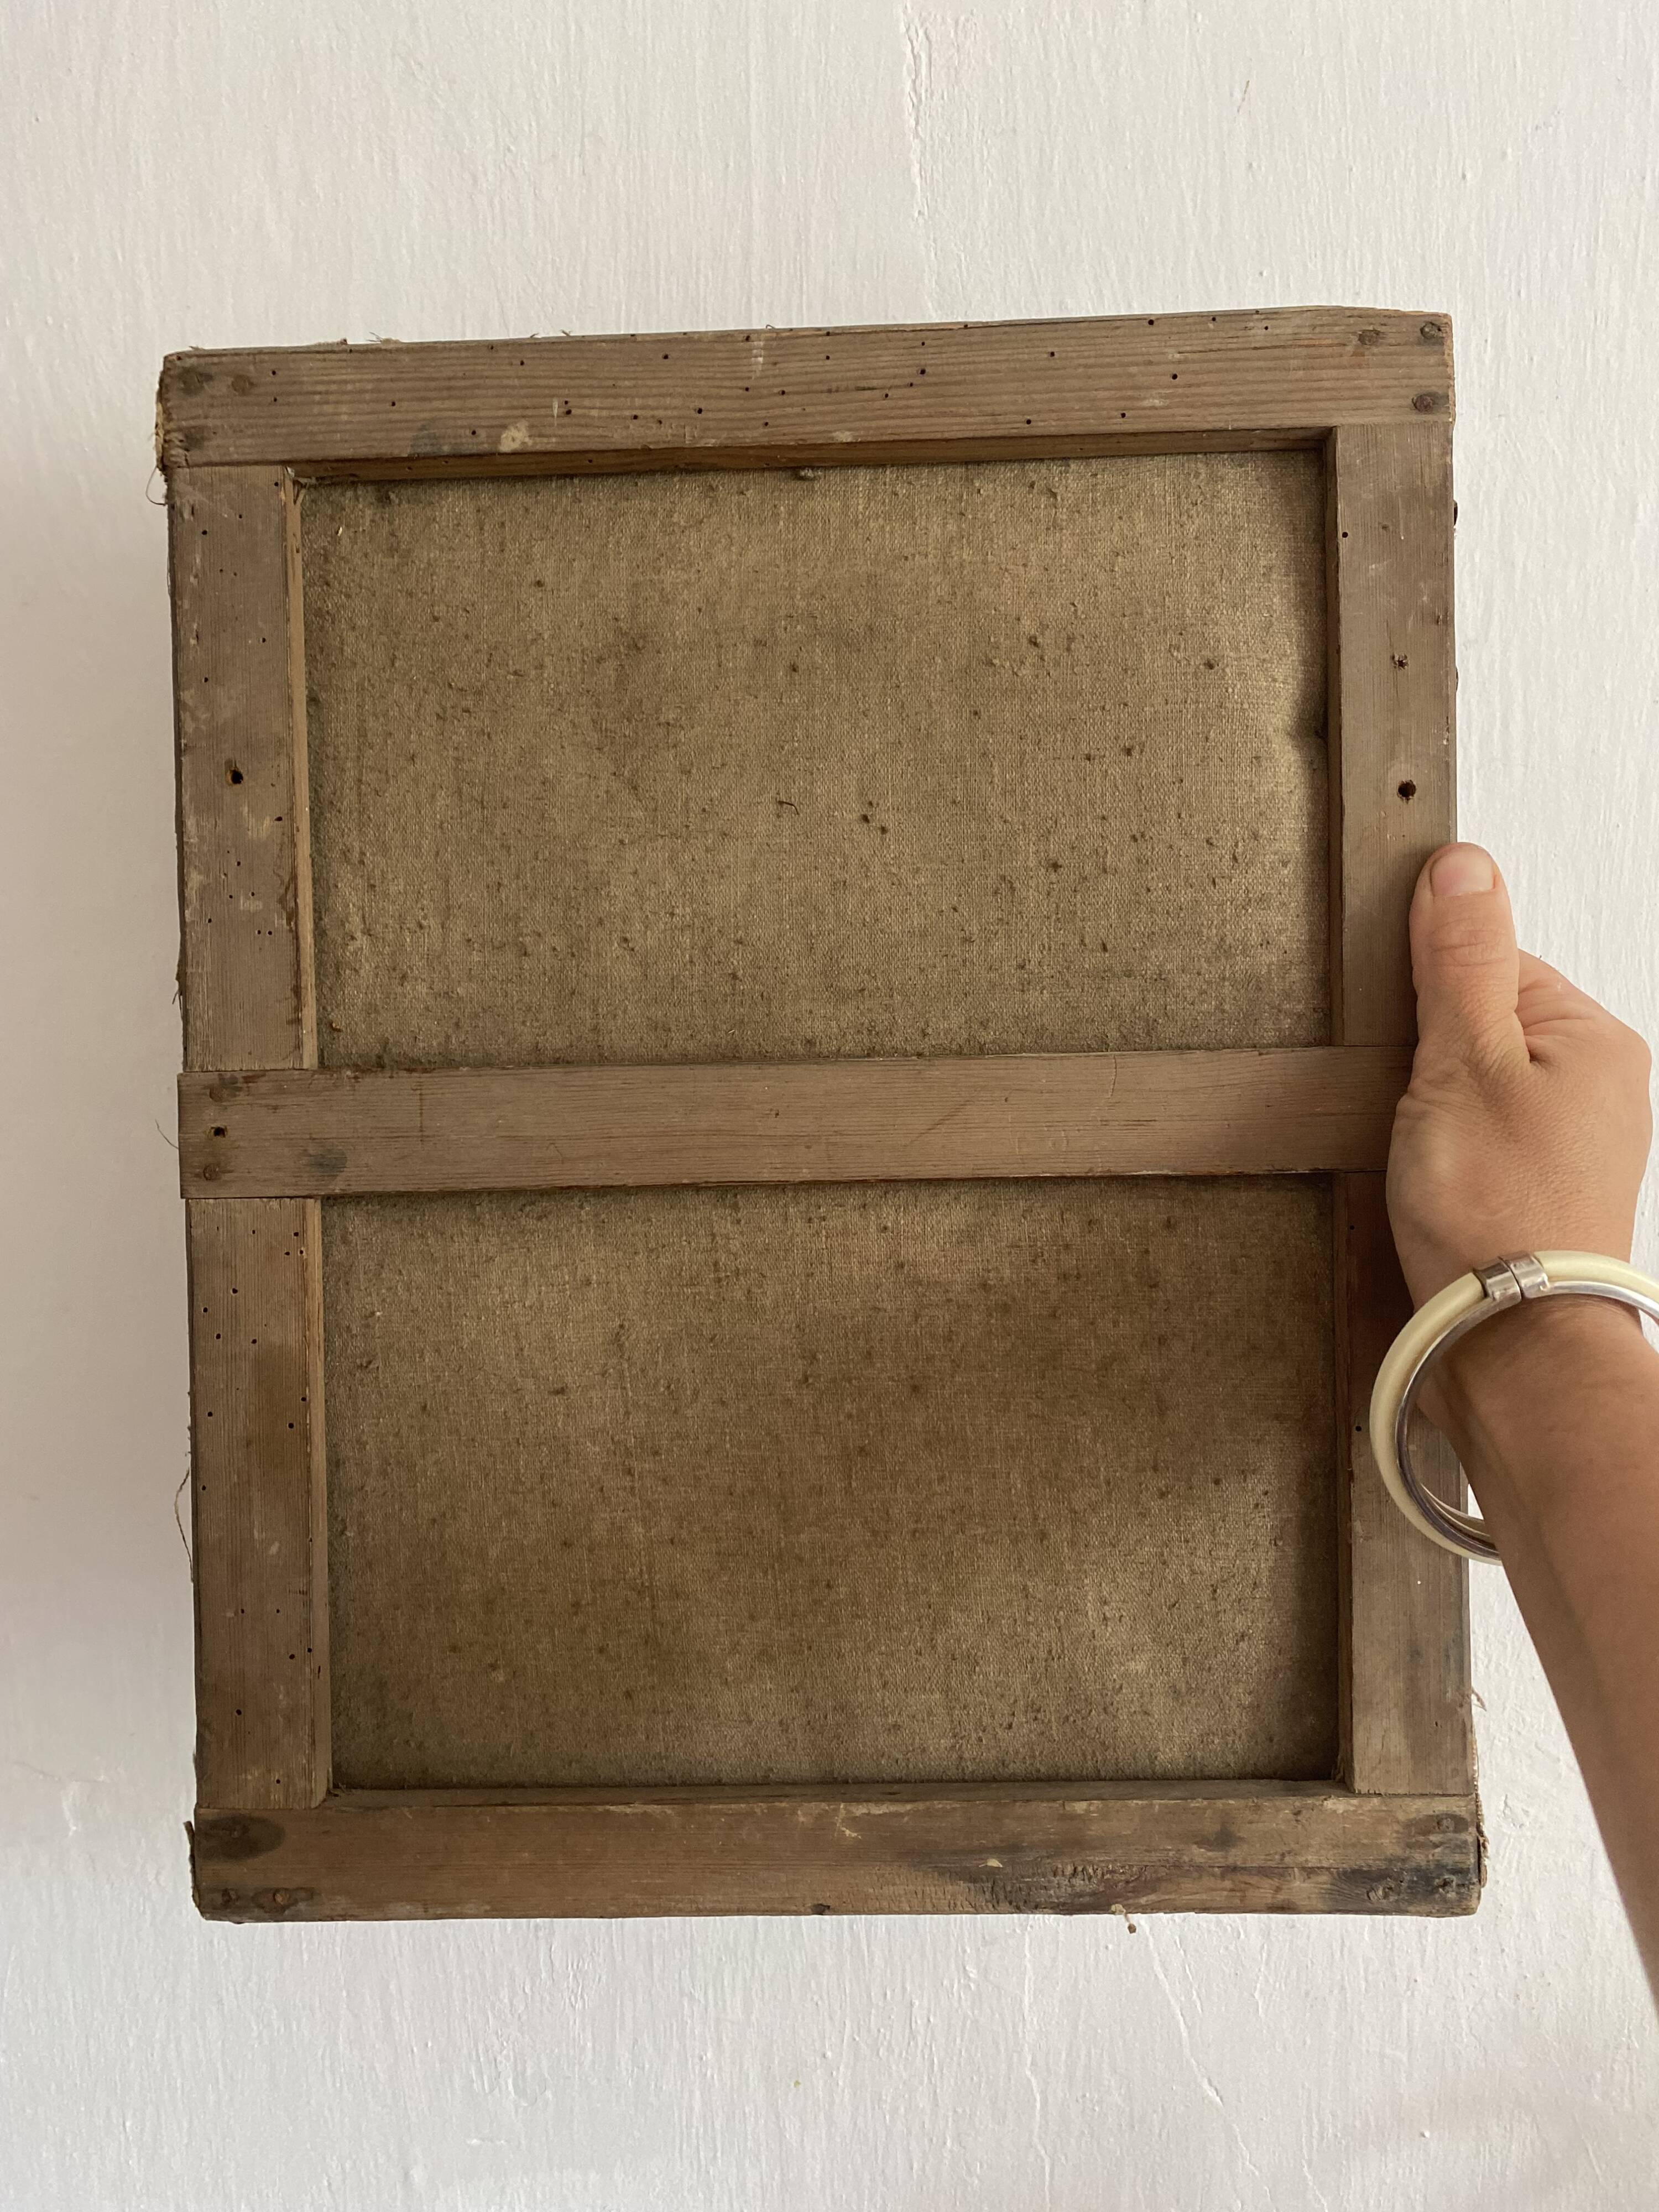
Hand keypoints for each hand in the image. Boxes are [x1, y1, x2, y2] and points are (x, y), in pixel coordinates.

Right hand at [1386, 843, 1652, 1308]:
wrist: (1508, 1342)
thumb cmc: (1495, 1214)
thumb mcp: (1463, 1061)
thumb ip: (1461, 960)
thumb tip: (1461, 865)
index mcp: (1595, 1037)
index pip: (1490, 961)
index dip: (1427, 995)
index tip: (1407, 1042)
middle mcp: (1598, 1084)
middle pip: (1479, 1023)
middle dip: (1426, 1057)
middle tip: (1413, 1107)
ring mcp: (1570, 1140)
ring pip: (1472, 1084)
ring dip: (1428, 1109)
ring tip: (1423, 1154)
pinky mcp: (1535, 1186)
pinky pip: (1475, 1136)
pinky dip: (1440, 1151)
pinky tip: (1430, 1182)